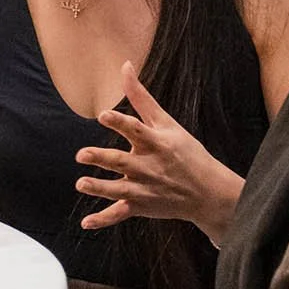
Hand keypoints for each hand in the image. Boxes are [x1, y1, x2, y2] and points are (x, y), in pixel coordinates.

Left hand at [75, 62, 243, 239]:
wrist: (207, 192)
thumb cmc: (185, 152)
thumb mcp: (166, 123)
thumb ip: (141, 97)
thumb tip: (124, 65)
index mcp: (156, 143)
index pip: (136, 130)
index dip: (119, 123)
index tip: (103, 115)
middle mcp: (149, 166)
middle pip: (123, 162)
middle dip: (102, 159)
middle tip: (81, 154)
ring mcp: (144, 189)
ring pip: (119, 190)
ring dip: (100, 188)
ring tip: (81, 184)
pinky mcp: (141, 207)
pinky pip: (120, 215)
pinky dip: (103, 220)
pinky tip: (86, 223)